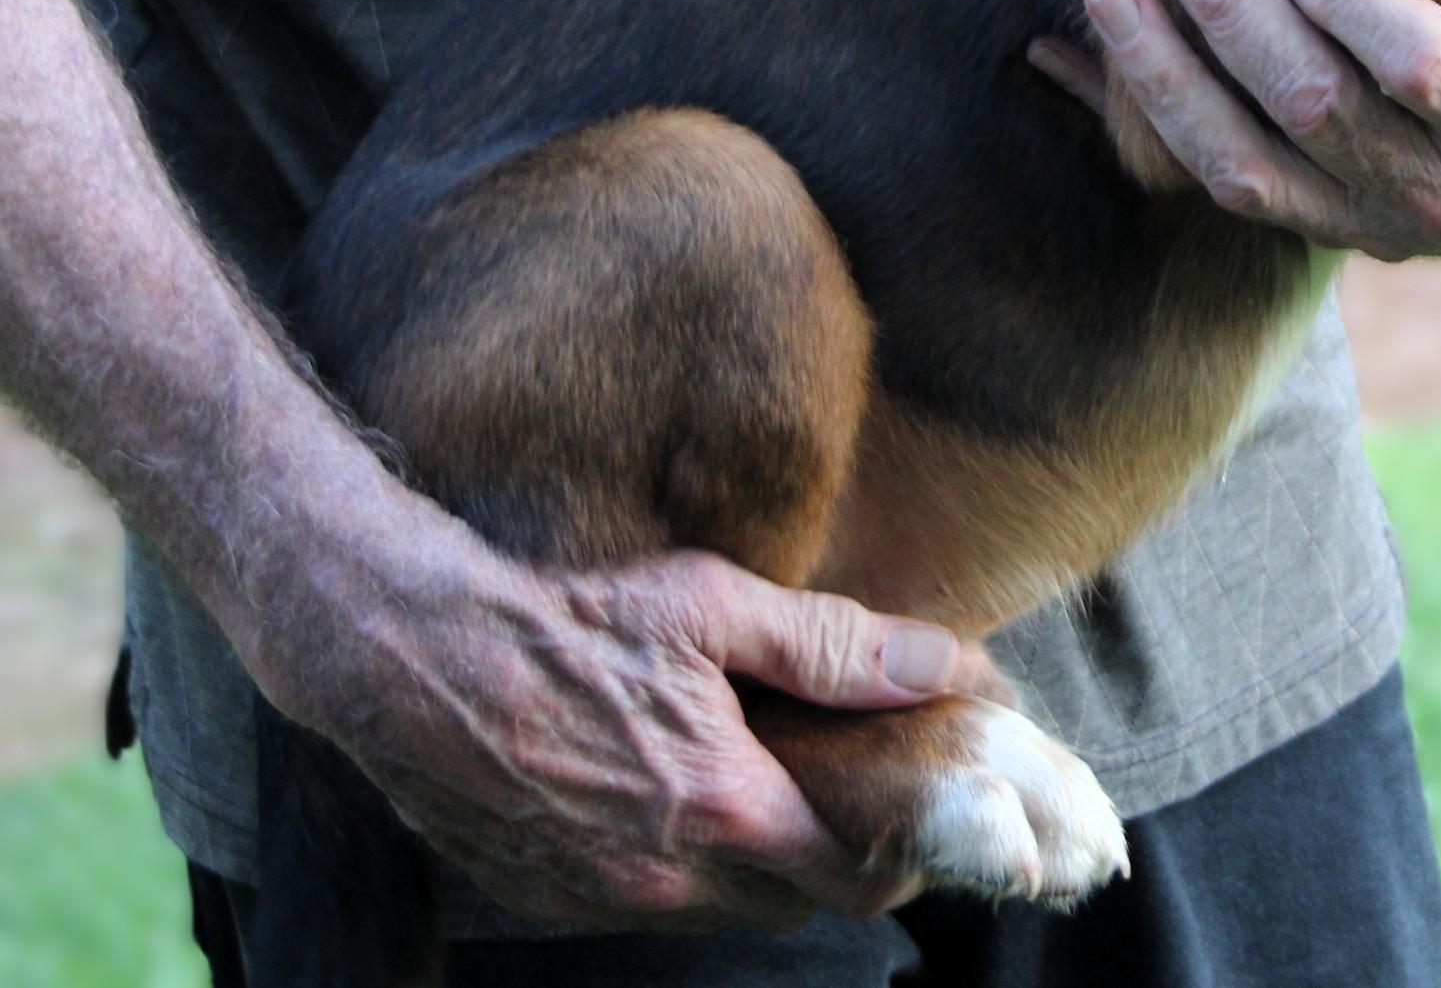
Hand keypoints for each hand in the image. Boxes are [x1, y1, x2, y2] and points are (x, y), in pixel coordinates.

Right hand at [252, 524, 1007, 929]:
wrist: (414, 658)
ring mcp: (600, 903)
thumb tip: (947, 665)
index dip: (899, 851)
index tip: (916, 809)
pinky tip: (671, 802)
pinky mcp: (546, 901)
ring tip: (760, 789)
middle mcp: (667, 882)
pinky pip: (644, 908)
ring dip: (752, 868)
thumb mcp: (712, 606)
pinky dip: (676, 870)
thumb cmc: (567, 620)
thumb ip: (834, 647)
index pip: (854, 879)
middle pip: (792, 904)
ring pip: (718, 913)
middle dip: (832, 860)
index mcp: (724, 813)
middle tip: (846, 791)